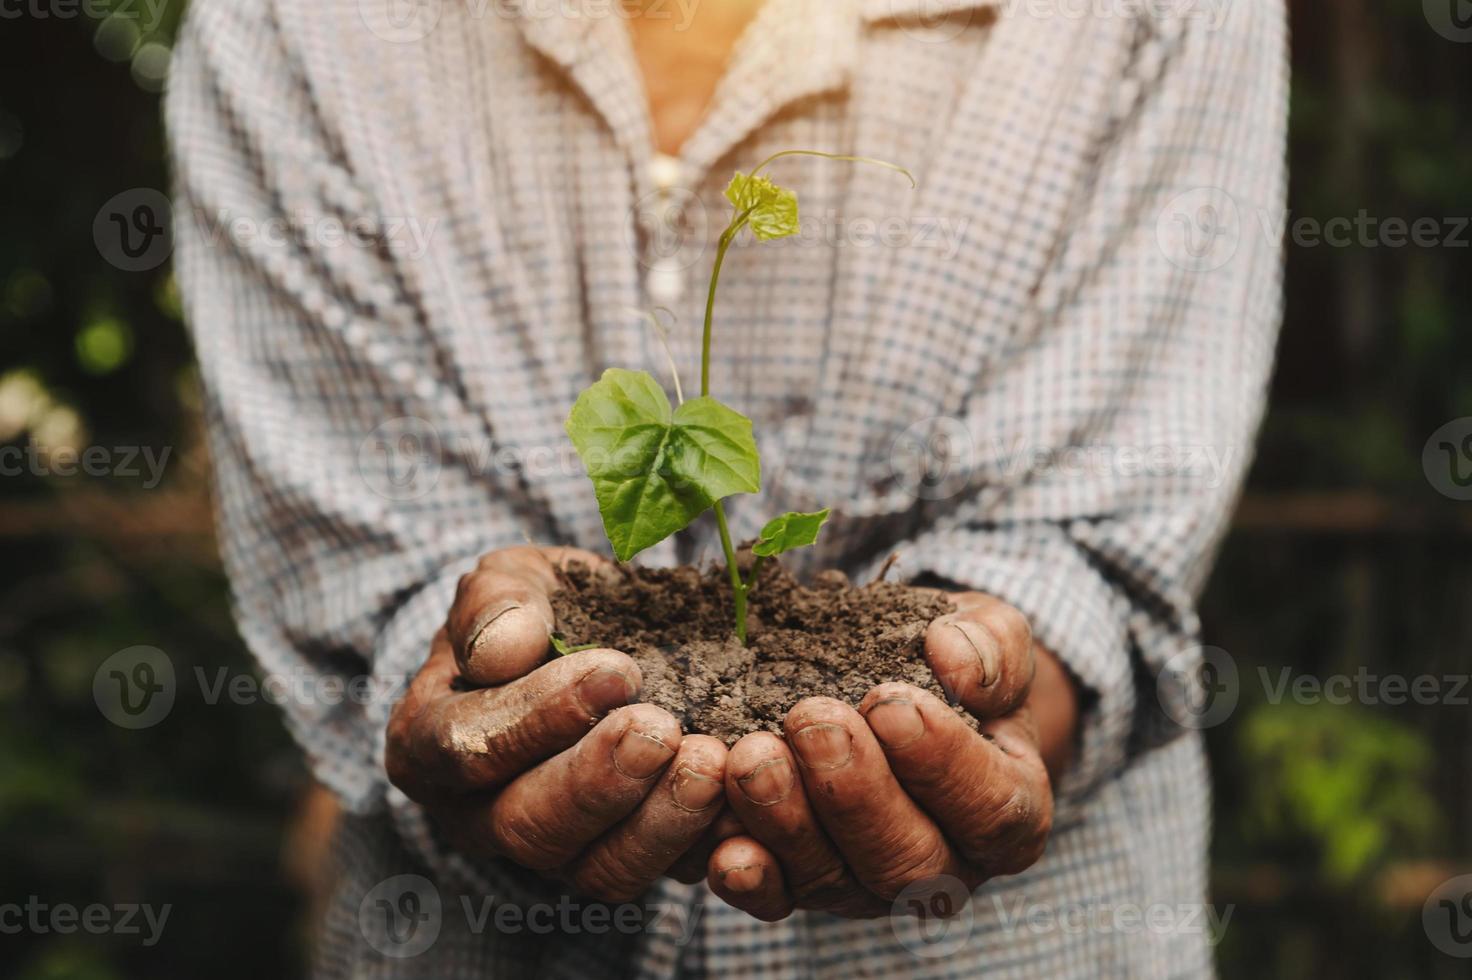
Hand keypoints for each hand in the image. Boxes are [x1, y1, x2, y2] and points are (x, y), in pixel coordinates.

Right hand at [385, 546, 729, 900]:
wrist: (589, 643)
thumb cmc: (534, 611)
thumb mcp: (508, 582)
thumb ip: (496, 603)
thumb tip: (506, 647)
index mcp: (428, 743)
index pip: (470, 747)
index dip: (541, 714)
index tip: (615, 670)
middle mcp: (478, 815)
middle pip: (528, 824)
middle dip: (600, 780)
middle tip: (662, 730)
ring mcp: (550, 852)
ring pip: (595, 869)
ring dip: (658, 823)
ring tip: (710, 765)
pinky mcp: (615, 863)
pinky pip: (657, 877)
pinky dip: (701, 846)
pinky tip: (739, 802)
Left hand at [706, 592, 1076, 919]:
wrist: (892, 683)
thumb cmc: (949, 666)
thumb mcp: (987, 635)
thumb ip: (991, 646)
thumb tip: (957, 663)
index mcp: (1007, 811)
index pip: (989, 807)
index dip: (942, 763)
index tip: (891, 702)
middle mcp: (943, 865)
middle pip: (907, 859)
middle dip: (855, 792)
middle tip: (812, 720)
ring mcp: (868, 885)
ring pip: (833, 879)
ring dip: (788, 823)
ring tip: (752, 758)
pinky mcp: (802, 888)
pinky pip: (775, 898)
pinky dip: (748, 875)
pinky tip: (721, 844)